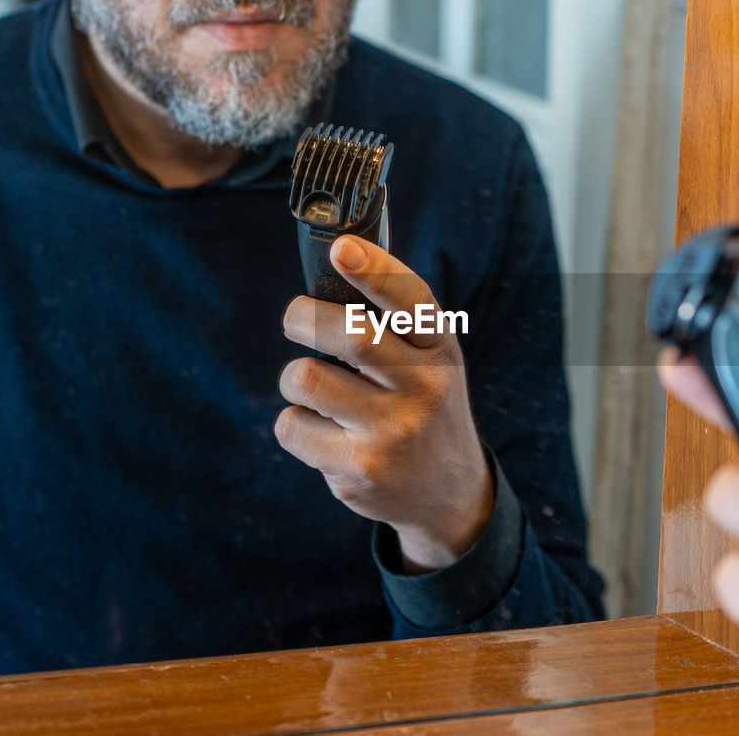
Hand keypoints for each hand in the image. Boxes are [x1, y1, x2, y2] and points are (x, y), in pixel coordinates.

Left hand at [277, 235, 491, 572]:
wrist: (446, 491)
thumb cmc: (422, 403)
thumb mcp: (429, 360)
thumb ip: (394, 320)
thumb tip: (339, 253)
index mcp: (440, 349)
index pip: (410, 300)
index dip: (374, 270)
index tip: (341, 247)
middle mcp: (425, 388)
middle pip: (350, 334)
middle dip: (303, 316)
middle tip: (296, 318)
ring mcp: (393, 432)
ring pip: (306, 378)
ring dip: (296, 377)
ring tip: (315, 388)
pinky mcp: (360, 470)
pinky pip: (292, 425)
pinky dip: (295, 422)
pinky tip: (323, 432)